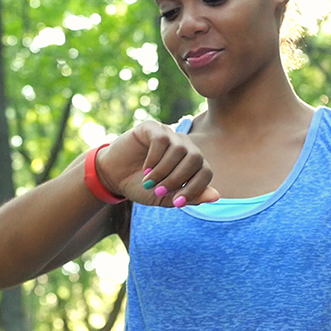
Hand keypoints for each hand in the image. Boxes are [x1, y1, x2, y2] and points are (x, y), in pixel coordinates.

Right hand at [95, 120, 219, 207]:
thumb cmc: (142, 187)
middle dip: (178, 179)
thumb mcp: (165, 197)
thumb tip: (216, 196)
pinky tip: (145, 169)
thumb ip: (189, 197)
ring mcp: (169, 134)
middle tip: (159, 190)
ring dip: (164, 170)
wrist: (114, 177)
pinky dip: (154, 159)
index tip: (177, 202)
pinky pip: (161, 140)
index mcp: (191, 163)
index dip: (195, 189)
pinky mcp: (153, 128)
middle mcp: (184, 146)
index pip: (206, 172)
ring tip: (149, 181)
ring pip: (179, 149)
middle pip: (196, 158)